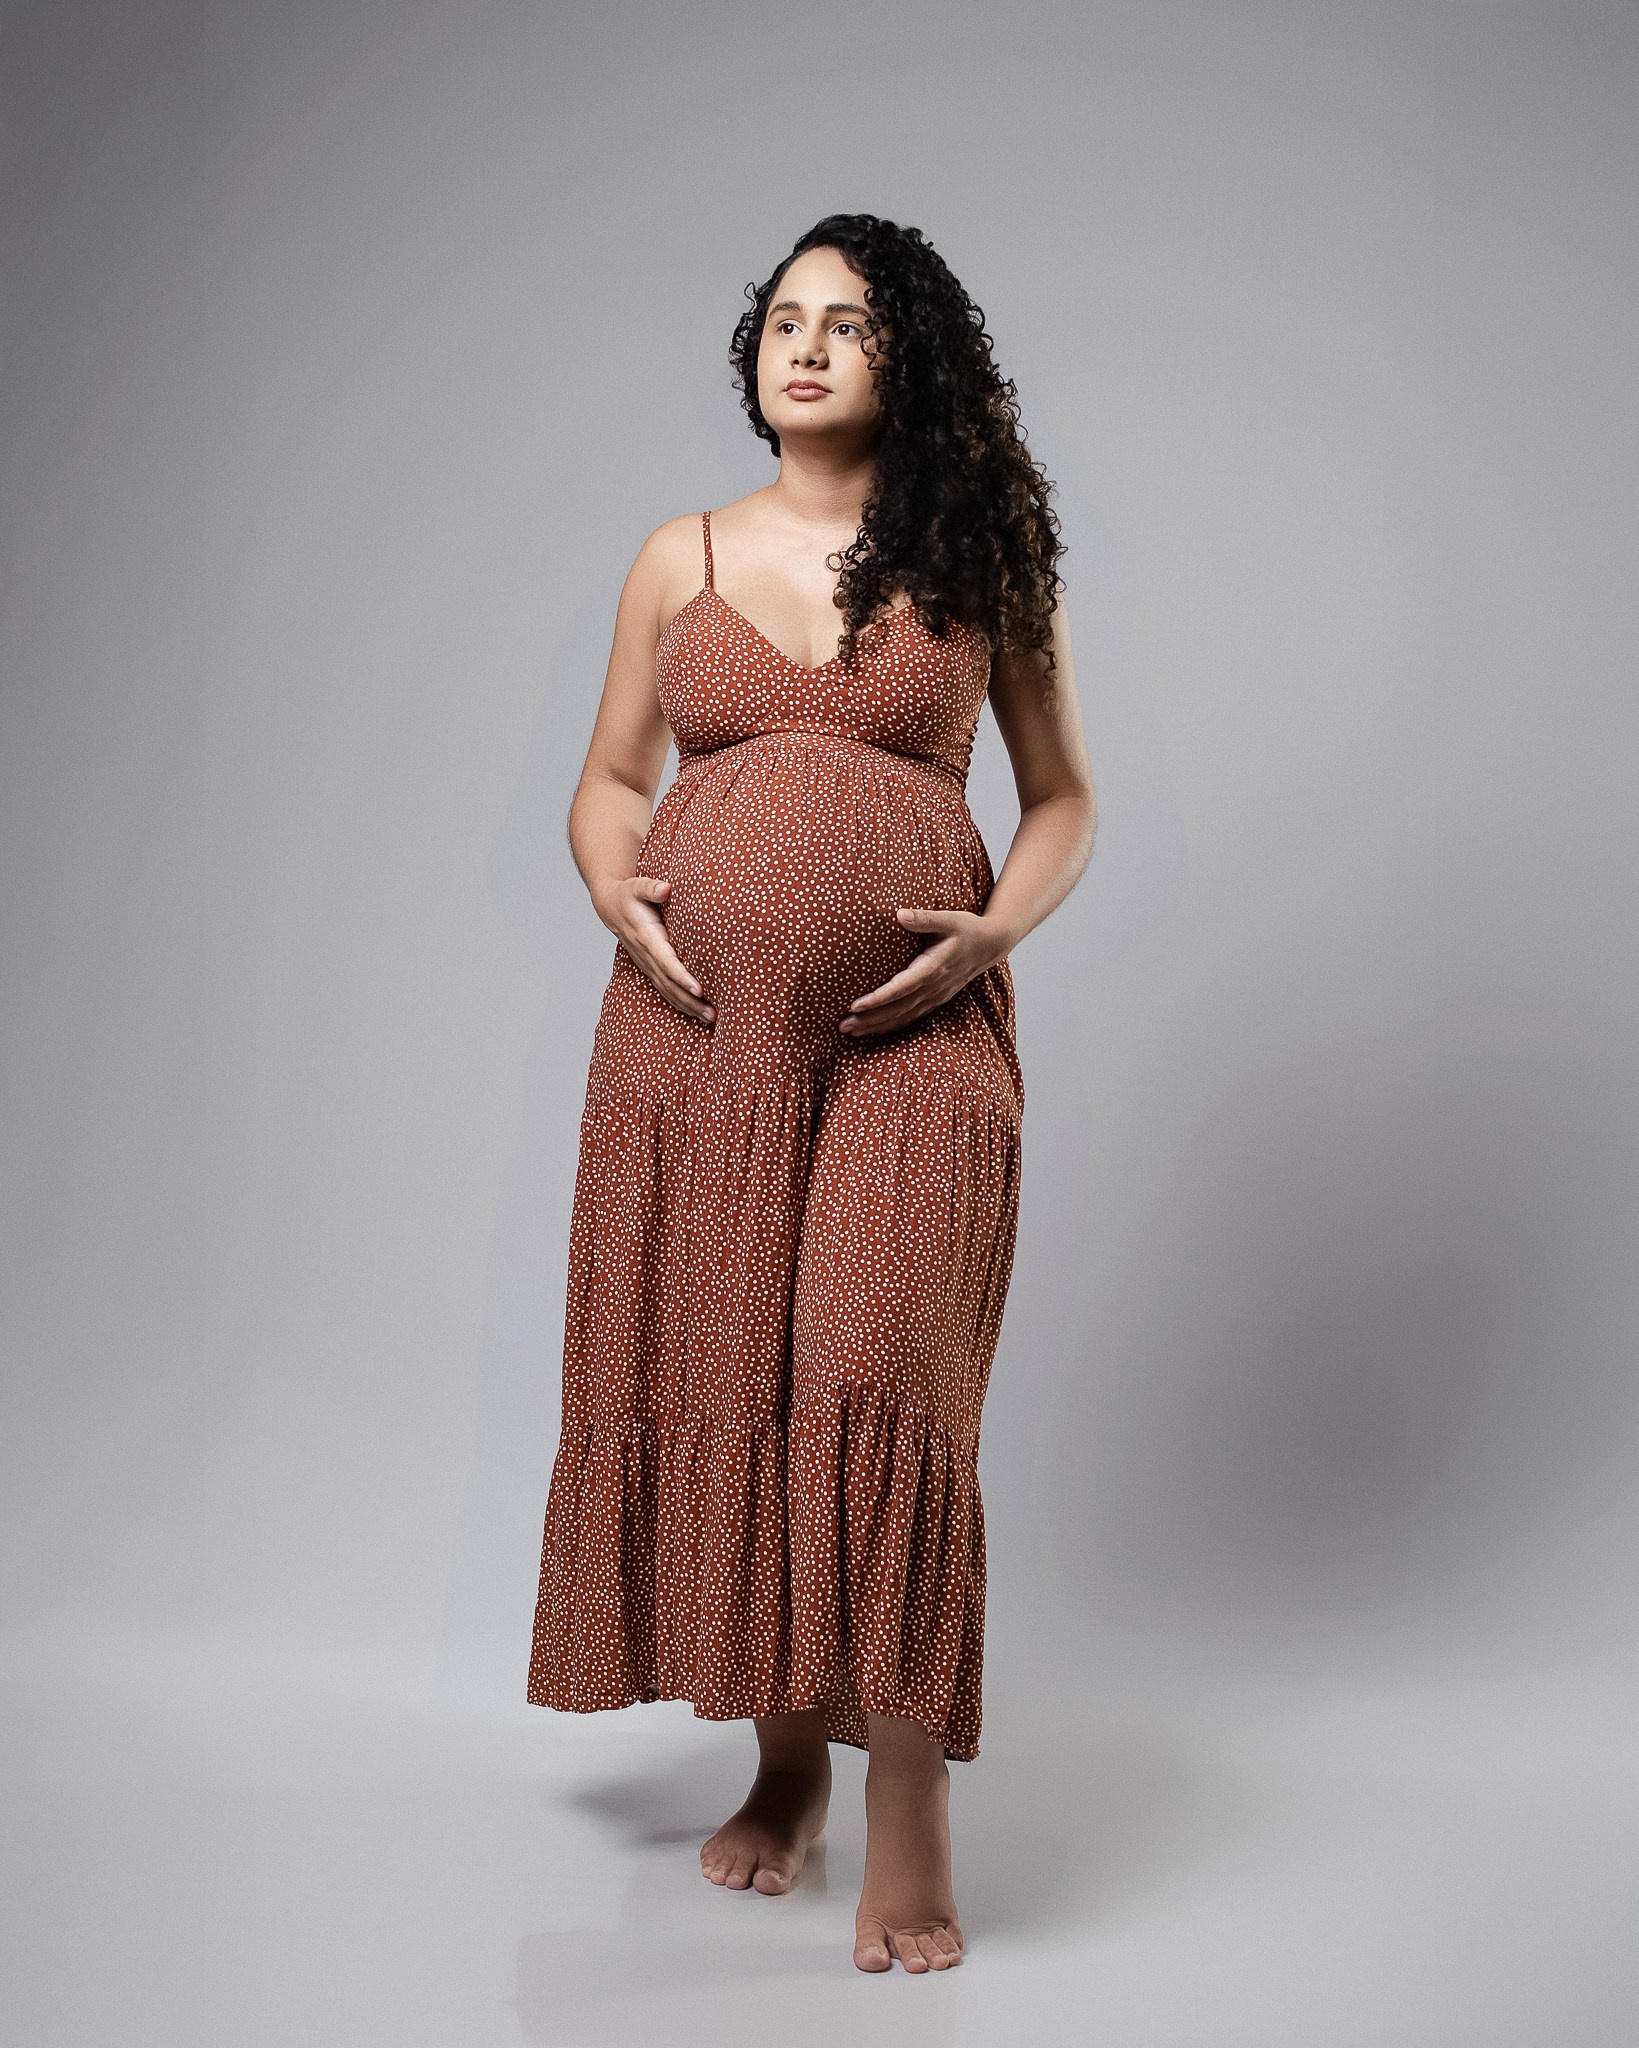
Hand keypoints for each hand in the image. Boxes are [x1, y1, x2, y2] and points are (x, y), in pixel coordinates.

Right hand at [597, 876, 714, 1026]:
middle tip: (713, 1014)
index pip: (666, 961)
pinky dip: (680, 1003)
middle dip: (691, 1000)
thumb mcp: (637, 886)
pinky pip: (665, 989)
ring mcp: (648, 965)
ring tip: (711, 1018)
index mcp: (647, 937)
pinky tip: (697, 1012)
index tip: (698, 989)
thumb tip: (665, 888)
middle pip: (670, 983)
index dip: (681, 976)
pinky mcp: (651, 968)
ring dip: (689, 1006)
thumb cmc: (629, 894)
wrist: (611, 907)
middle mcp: (647, 955)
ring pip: (668, 991)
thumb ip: (651, 888)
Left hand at [839, 907, 1006, 1037]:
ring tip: (851, 1032)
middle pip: (897, 1009)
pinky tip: (874, 1030)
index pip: (900, 988)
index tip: (855, 1005)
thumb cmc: (967, 928)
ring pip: (903, 1017)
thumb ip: (923, 918)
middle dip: (870, 1020)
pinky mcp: (936, 999)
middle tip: (843, 1026)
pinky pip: (911, 1017)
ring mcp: (935, 996)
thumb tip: (900, 914)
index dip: (878, 999)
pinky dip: (892, 1025)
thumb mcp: (948, 918)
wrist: (991, 944)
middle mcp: (933, 987)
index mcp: (933, 968)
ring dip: (877, 1026)